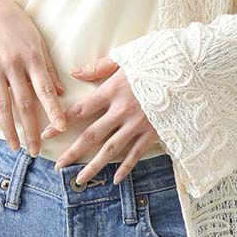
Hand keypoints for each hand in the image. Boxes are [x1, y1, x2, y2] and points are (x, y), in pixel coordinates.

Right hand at [0, 0, 67, 153]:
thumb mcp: (38, 41)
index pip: (45, 89)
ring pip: (2, 105)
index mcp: (32, 57)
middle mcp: (13, 64)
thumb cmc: (18, 25)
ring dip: (9, 129)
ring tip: (16, 147)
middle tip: (36, 150)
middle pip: (24, 103)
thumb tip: (61, 92)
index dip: (53, 109)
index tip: (61, 127)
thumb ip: (49, 69)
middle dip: (31, 129)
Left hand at [54, 56, 166, 184]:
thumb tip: (74, 72)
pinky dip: (126, 167)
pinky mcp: (154, 132)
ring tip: (79, 179)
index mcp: (113, 90)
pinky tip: (116, 179)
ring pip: (111, 150)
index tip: (45, 135)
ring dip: (93, 166)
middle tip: (57, 166)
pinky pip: (136, 153)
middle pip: (91, 135)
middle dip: (72, 152)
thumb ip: (99, 67)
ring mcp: (138, 124)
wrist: (191, 71)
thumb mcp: (127, 57)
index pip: (79, 110)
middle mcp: (122, 110)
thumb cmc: (158, 60)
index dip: (60, 123)